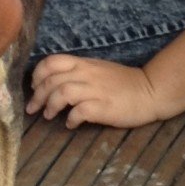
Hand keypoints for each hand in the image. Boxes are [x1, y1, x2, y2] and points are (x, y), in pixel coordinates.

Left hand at [27, 55, 160, 128]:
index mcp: (84, 63)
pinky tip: (71, 124)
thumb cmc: (124, 82)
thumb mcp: (98, 69)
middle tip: (34, 108)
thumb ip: (78, 72)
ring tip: (49, 116)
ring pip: (62, 92)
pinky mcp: (104, 106)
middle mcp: (87, 74)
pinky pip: (80, 110)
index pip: (52, 61)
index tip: (34, 87)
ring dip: (50, 105)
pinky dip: (71, 118)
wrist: (150, 91)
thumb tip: (54, 82)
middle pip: (52, 80)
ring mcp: (95, 90)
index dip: (38, 74)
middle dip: (38, 95)